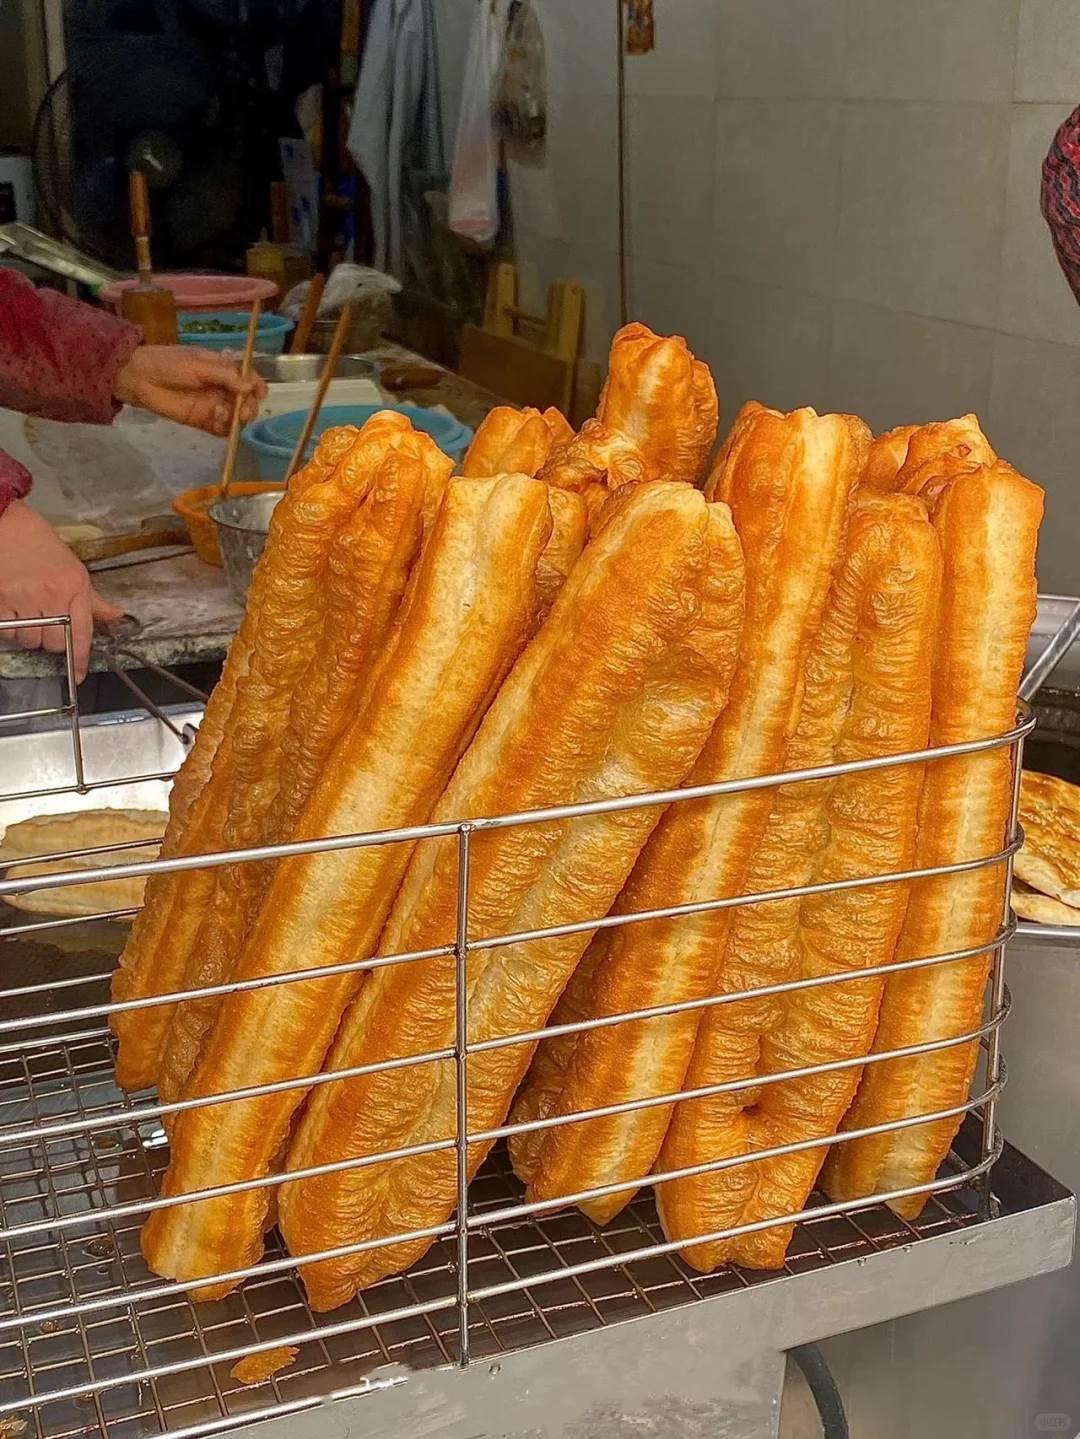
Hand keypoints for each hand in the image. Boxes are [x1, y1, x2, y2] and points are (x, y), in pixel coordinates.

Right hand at [0, 501, 122, 682]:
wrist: (6, 524)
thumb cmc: (41, 545)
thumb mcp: (74, 569)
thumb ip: (92, 599)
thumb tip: (117, 616)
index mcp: (74, 586)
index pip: (82, 631)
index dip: (80, 657)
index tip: (79, 674)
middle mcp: (51, 594)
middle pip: (54, 642)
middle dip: (52, 641)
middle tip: (48, 624)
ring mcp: (23, 598)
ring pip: (30, 640)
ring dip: (30, 635)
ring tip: (29, 614)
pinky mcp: (0, 600)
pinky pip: (8, 632)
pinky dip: (11, 629)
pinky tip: (14, 612)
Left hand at [113, 345, 267, 437]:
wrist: (139, 378)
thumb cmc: (168, 363)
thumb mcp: (198, 364)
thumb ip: (224, 376)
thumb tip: (250, 386)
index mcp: (223, 369)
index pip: (249, 379)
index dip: (257, 386)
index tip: (259, 393)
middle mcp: (222, 388)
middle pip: (246, 401)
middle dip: (249, 406)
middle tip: (242, 411)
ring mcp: (213, 406)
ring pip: (236, 417)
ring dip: (237, 418)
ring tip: (223, 414)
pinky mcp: (203, 422)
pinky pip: (221, 429)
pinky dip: (224, 428)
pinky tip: (216, 420)